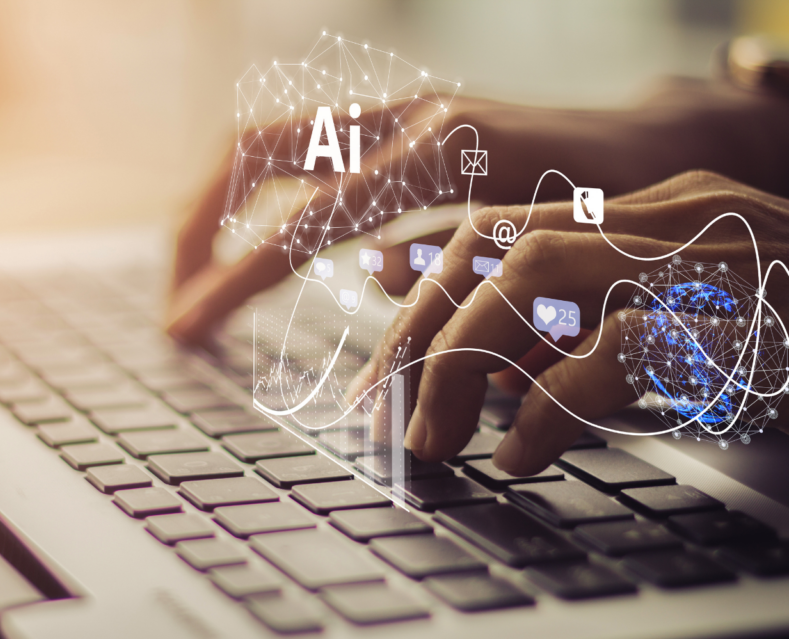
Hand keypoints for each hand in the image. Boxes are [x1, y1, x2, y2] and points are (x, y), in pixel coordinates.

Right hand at [165, 79, 788, 343]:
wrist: (656, 144)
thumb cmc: (617, 207)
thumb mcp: (545, 250)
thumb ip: (449, 267)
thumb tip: (364, 280)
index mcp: (440, 154)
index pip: (303, 221)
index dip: (235, 280)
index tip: (184, 330)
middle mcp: (404, 119)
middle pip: (254, 153)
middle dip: (197, 228)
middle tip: (175, 302)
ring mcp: (397, 114)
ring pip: (269, 144)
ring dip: (217, 211)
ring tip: (194, 281)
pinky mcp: (398, 126)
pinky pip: (305, 157)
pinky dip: (262, 204)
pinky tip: (255, 253)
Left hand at [346, 170, 788, 475]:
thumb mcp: (675, 338)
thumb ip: (583, 337)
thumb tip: (489, 375)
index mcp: (652, 218)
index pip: (503, 228)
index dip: (424, 283)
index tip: (375, 352)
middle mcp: (672, 220)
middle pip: (499, 248)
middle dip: (423, 334)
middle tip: (385, 418)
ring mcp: (711, 260)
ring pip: (535, 278)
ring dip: (463, 362)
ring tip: (434, 441)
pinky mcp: (746, 321)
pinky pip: (616, 349)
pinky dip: (549, 405)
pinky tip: (518, 457)